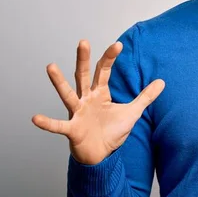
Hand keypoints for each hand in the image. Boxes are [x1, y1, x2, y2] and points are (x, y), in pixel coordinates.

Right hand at [32, 40, 164, 164]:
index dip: (110, 58)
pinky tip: (35, 118)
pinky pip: (58, 126)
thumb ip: (145, 96)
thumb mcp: (132, 112)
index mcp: (99, 93)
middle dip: (83, 59)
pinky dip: (48, 123)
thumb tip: (162, 81)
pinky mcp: (72, 129)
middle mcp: (86, 99)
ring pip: (68, 94)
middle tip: (83, 42)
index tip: (118, 44)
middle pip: (83, 76)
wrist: (101, 155)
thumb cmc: (112, 131)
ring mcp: (77, 113)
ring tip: (50, 66)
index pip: (103, 71)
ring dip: (59, 82)